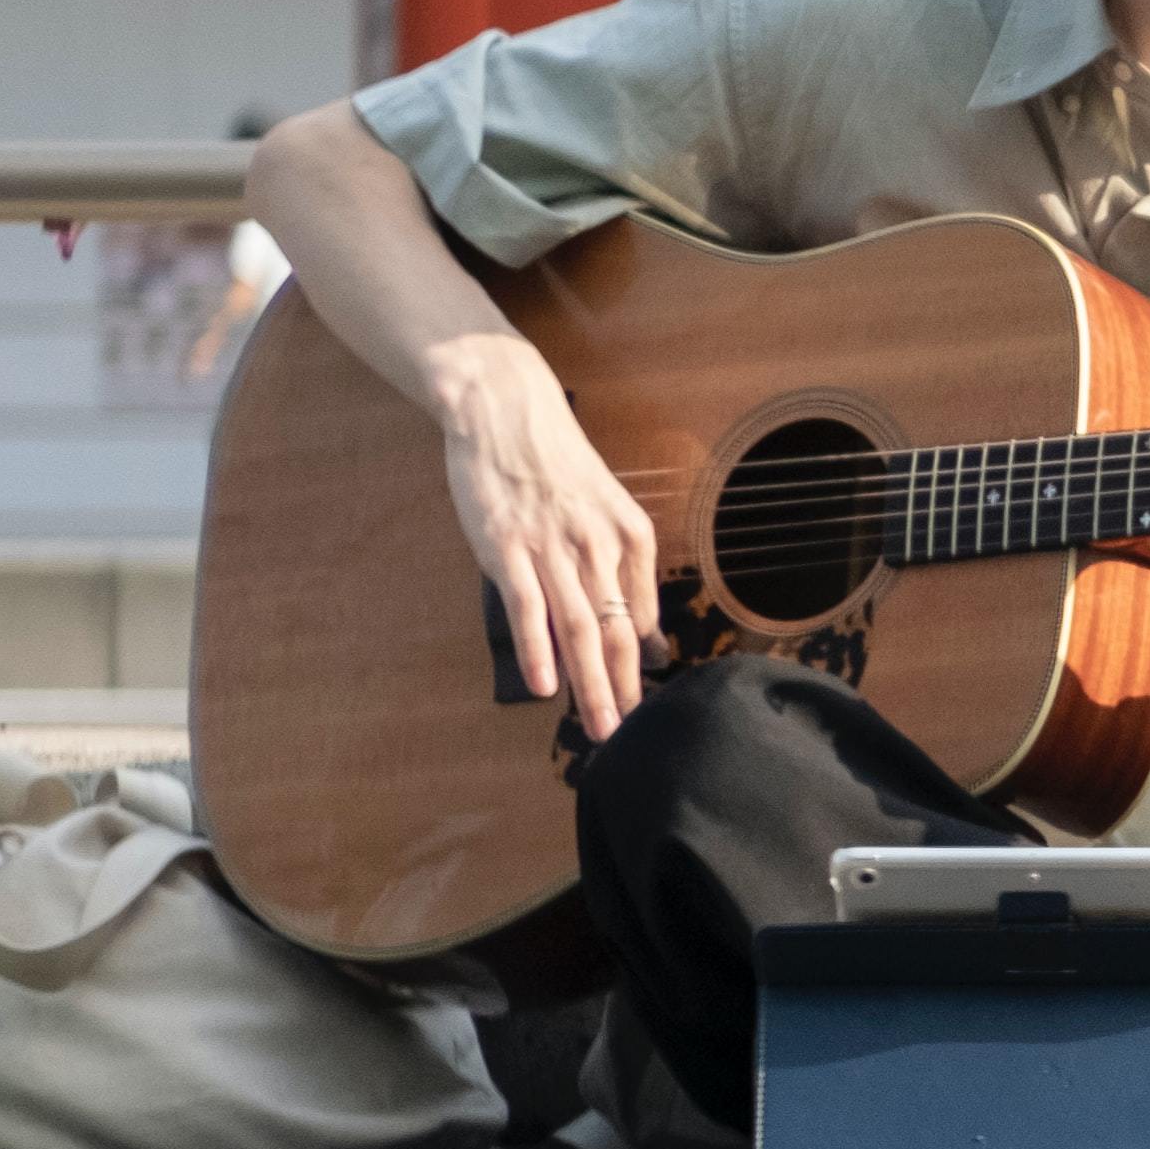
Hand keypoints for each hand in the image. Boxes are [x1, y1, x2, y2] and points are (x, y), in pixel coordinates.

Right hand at [427, 333, 662, 740]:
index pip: (642, 618)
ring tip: (598, 728)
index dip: (641, 669)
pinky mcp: (509, 548)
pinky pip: (530, 608)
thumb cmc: (554, 464)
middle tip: (629, 737)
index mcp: (631, 537)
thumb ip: (621, 567)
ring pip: (581, 630)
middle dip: (626, 692)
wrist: (506, 411)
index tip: (641, 708)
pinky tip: (546, 688)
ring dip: (591, 686)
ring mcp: (554, 548)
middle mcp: (600, 546)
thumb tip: (639, 628)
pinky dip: (539, 651)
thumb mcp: (604, 509)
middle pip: (620, 634)